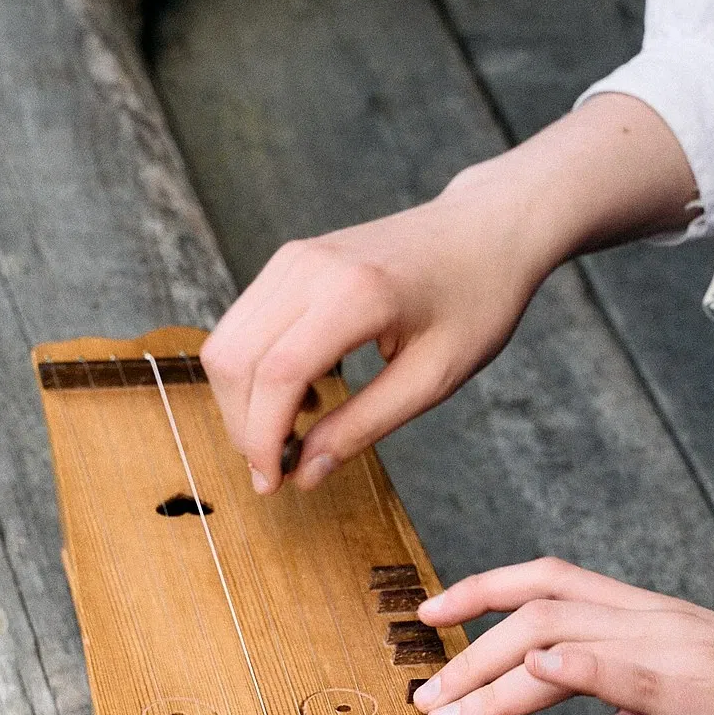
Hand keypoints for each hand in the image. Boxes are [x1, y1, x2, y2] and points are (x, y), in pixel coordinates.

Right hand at [200, 96, 696, 493]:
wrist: (485, 231)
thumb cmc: (475, 302)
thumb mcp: (433, 379)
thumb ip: (364, 425)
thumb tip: (305, 472)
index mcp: (355, 295)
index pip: (276, 375)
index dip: (262, 438)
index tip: (272, 484)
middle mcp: (310, 267)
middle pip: (234, 358)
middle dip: (244, 426)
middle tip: (278, 470)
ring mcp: (294, 257)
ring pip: (227, 341)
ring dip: (244, 400)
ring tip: (296, 431)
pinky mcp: (291, 259)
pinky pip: (245, 323)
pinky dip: (255, 370)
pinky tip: (303, 394)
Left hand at [413, 560, 713, 714]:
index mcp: (659, 621)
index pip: (555, 582)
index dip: (483, 590)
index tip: (430, 616)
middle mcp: (659, 617)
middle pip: (537, 597)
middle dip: (463, 640)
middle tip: (416, 688)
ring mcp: (676, 645)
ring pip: (556, 627)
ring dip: (484, 669)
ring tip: (438, 712)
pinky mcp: (697, 682)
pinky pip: (612, 662)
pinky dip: (555, 667)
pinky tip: (517, 684)